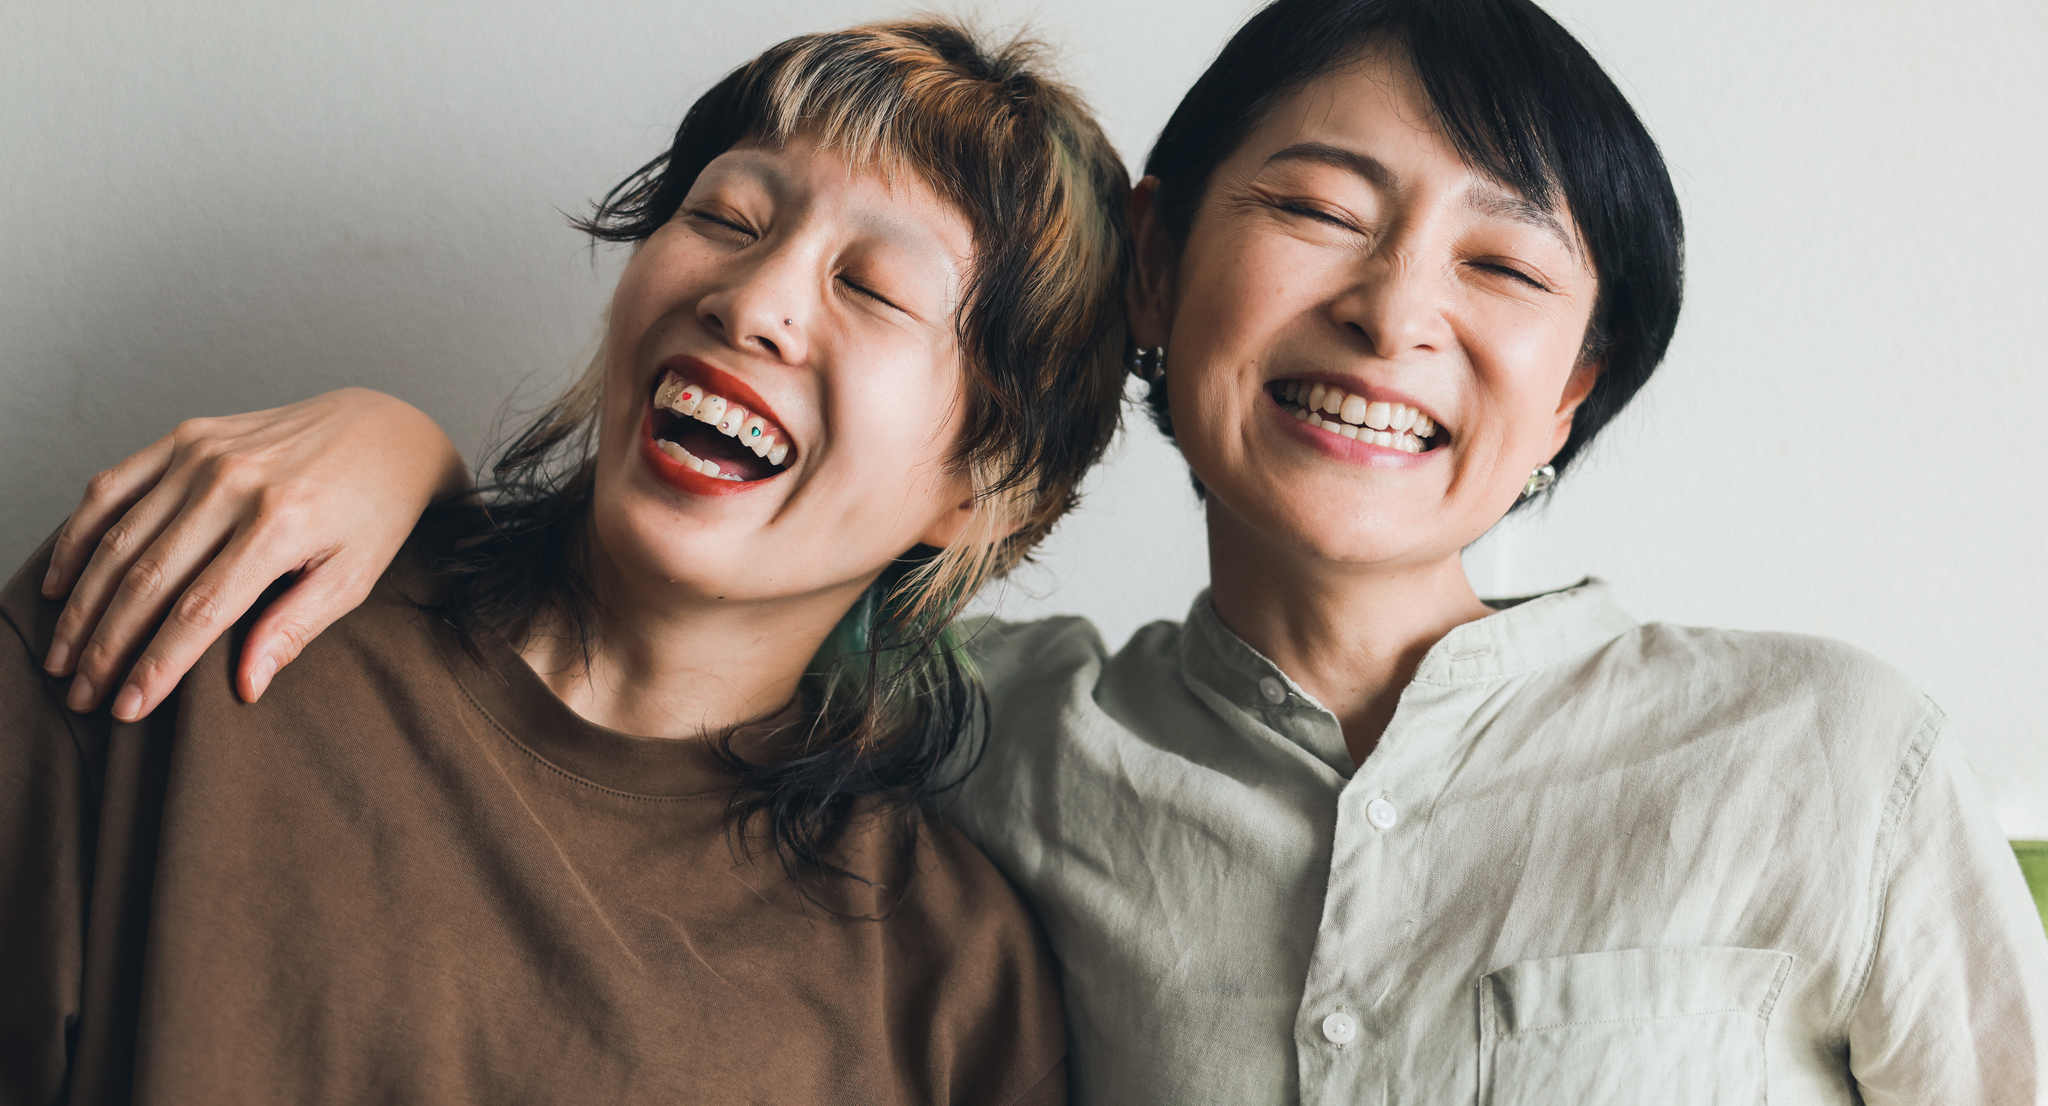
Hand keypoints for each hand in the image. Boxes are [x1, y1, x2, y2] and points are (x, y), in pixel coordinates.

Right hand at [39, 388, 467, 720]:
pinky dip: (78, 534)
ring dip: (82, 603)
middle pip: (147, 580)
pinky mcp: (186, 435)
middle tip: (81, 695)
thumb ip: (295, 629)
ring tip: (63, 655)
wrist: (384, 431)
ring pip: (119, 539)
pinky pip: (113, 486)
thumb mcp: (353, 577)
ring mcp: (203, 454)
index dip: (156, 664)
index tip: (126, 707)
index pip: (199, 610)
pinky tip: (62, 580)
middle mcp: (233, 484)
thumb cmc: (373, 512)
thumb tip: (244, 687)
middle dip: (106, 645)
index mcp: (280, 524)